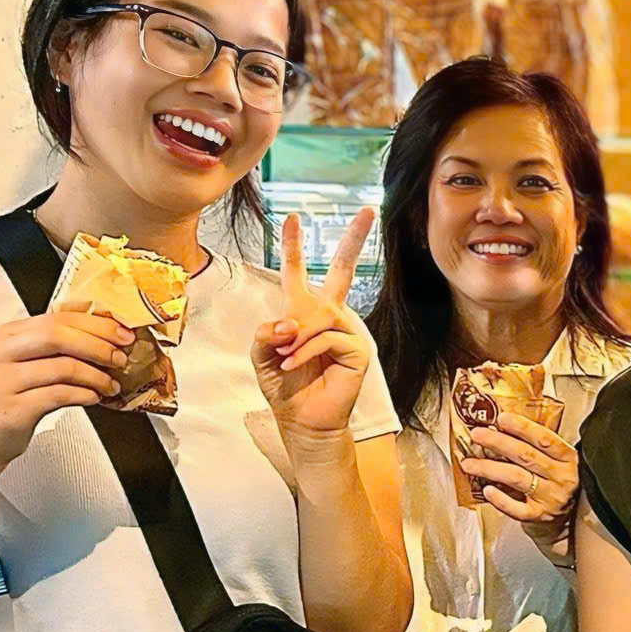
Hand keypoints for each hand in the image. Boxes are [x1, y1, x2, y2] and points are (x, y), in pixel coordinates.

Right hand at [0, 311, 129, 472]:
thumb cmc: (10, 398)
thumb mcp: (28, 364)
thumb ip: (58, 349)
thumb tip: (108, 339)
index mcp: (8, 335)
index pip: (57, 318)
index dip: (96, 325)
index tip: (122, 334)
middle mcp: (1, 353)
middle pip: (58, 336)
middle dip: (99, 346)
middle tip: (121, 358)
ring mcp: (3, 381)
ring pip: (63, 367)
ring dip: (97, 376)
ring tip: (110, 385)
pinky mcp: (13, 409)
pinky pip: (59, 395)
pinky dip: (84, 395)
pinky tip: (94, 398)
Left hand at [252, 209, 375, 441]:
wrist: (303, 420)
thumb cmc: (284, 387)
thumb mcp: (261, 355)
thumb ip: (267, 332)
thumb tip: (291, 323)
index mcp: (302, 312)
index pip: (297, 273)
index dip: (293, 246)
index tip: (292, 217)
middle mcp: (328, 316)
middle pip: (343, 270)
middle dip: (354, 239)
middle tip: (369, 211)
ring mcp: (346, 331)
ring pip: (321, 316)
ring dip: (298, 339)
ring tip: (288, 360)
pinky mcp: (358, 349)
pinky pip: (329, 338)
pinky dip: (307, 352)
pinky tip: (297, 365)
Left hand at [462, 409, 580, 550]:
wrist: (566, 520)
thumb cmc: (555, 483)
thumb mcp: (556, 462)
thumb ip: (537, 447)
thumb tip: (500, 426)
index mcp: (568, 459)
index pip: (545, 439)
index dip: (522, 428)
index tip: (501, 418)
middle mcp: (562, 477)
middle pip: (526, 456)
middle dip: (498, 443)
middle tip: (477, 435)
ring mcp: (551, 498)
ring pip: (516, 478)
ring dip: (489, 468)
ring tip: (469, 463)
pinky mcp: (539, 516)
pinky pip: (516, 508)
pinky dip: (500, 499)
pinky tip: (487, 490)